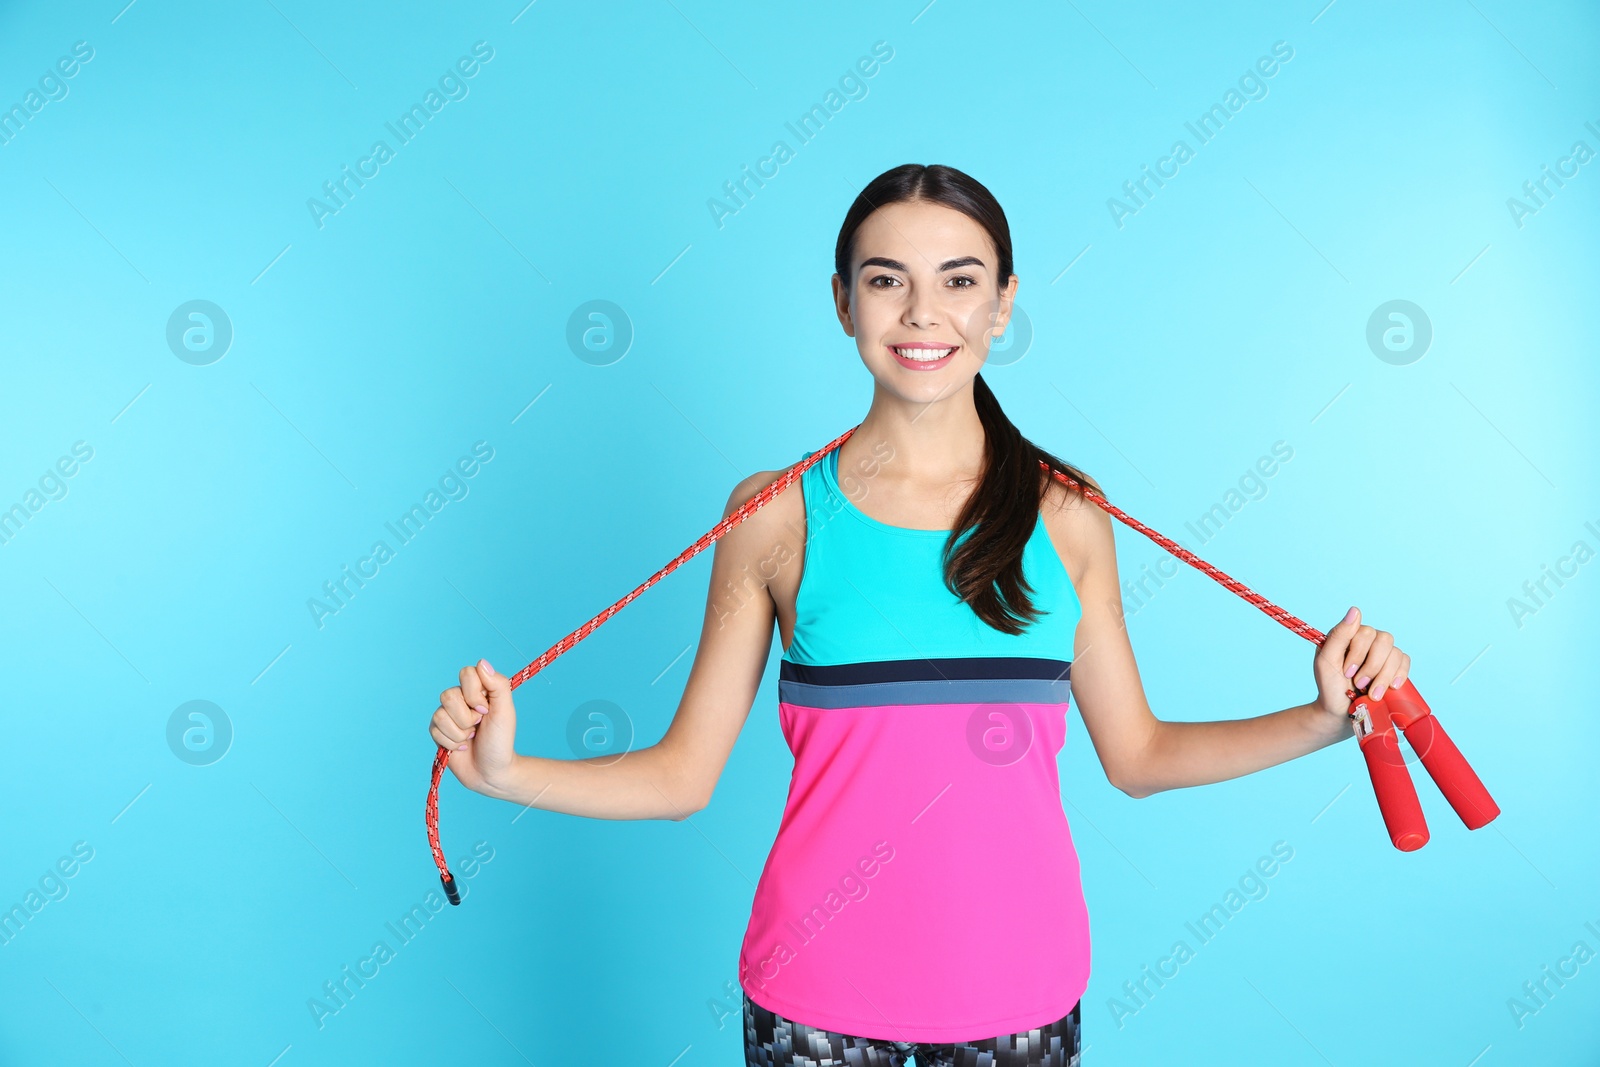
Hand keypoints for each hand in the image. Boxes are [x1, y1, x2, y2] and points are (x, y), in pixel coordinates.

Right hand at [429, 658, 518, 797]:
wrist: (491, 771)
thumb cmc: (501, 740)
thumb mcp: (505, 711)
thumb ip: (497, 685)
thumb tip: (481, 662)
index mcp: (478, 689)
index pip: (466, 673)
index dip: (474, 693)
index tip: (486, 709)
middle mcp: (461, 699)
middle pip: (449, 695)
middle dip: (466, 717)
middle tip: (479, 725)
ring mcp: (447, 715)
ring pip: (440, 714)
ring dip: (460, 732)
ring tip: (471, 738)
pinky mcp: (437, 731)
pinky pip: (435, 730)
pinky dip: (452, 743)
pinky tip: (462, 747)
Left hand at [1312, 606, 1411, 732]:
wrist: (1342, 712)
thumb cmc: (1330, 687)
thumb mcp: (1326, 661)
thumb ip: (1338, 635)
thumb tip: (1356, 610)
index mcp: (1349, 635)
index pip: (1365, 632)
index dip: (1358, 653)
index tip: (1346, 672)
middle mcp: (1367, 640)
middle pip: (1384, 640)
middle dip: (1372, 667)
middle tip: (1358, 684)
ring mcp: (1382, 652)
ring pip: (1396, 653)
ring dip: (1383, 676)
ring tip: (1372, 693)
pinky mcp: (1394, 666)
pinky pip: (1405, 662)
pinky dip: (1399, 676)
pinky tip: (1391, 687)